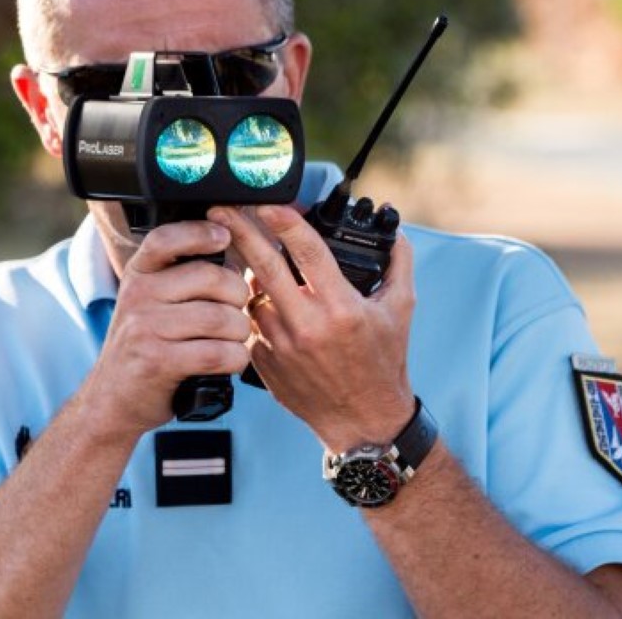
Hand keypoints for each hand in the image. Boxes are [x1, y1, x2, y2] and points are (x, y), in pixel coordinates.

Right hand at [82, 220, 252, 435]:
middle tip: (239, 310)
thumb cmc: (144, 348)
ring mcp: (145, 329)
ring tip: (235, 338)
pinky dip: (235, 358)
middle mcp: (138, 296)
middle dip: (239, 296)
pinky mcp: (157, 362)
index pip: (166, 239)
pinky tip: (230, 360)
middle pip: (210, 278)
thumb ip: (180, 279)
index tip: (223, 237)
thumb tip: (234, 254)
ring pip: (220, 318)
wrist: (112, 399)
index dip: (199, 233)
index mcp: (138, 275)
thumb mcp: (149, 304)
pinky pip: (216, 352)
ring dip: (240, 331)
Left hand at [208, 205, 415, 451]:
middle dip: (239, 231)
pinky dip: (247, 300)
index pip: (307, 252)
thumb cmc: (382, 363)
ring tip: (233, 245)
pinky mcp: (263, 359)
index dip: (284, 221)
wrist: (362, 419)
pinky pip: (248, 318)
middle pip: (263, 266)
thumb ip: (399, 265)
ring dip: (242, 266)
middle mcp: (306, 325)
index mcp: (341, 308)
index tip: (266, 202)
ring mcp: (280, 344)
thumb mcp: (400, 310)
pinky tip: (247, 287)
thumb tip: (395, 231)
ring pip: (250, 292)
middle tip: (221, 209)